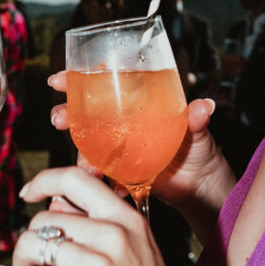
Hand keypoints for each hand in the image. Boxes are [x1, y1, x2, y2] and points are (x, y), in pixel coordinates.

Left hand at [13, 166, 202, 265]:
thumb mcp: (139, 253)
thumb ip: (101, 227)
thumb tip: (55, 206)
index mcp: (129, 220)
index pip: (75, 178)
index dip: (44, 181)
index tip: (30, 193)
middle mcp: (115, 237)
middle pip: (43, 219)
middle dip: (32, 244)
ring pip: (30, 245)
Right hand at [49, 70, 228, 220]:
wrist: (198, 184)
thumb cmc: (197, 147)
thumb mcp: (197, 129)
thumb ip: (197, 118)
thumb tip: (205, 106)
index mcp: (135, 102)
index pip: (101, 85)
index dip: (76, 79)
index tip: (59, 80)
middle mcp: (120, 122)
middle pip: (83, 113)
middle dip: (65, 114)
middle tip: (59, 119)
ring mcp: (116, 147)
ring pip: (86, 145)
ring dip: (80, 154)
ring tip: (89, 167)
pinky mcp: (118, 171)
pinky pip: (101, 174)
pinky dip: (103, 180)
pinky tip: (115, 186)